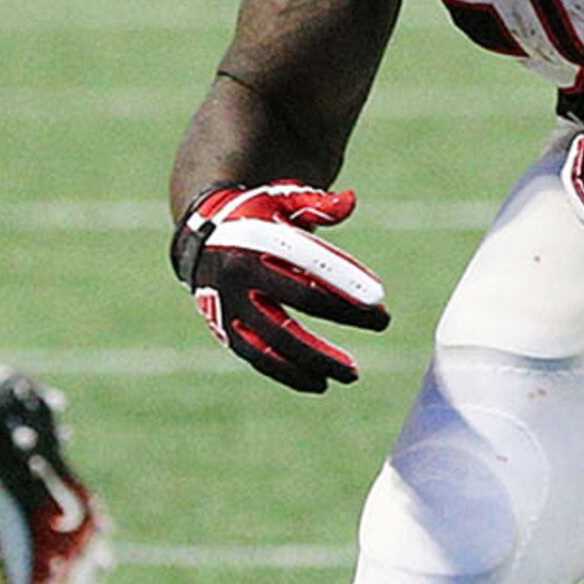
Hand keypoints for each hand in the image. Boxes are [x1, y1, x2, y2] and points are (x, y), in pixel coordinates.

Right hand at [173, 182, 390, 392]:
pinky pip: (259, 358)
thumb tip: (351, 201)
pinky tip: (318, 383)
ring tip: (350, 374)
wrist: (200, 237)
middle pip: (298, 304)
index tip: (381, 303)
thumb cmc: (255, 216)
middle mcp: (240, 275)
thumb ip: (315, 204)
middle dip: (344, 316)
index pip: (309, 266)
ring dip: (315, 361)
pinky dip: (288, 374)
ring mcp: (229, 307)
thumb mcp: (280, 200)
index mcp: (257, 241)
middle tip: (383, 325)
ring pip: (274, 342)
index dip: (346, 285)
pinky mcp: (225, 331)